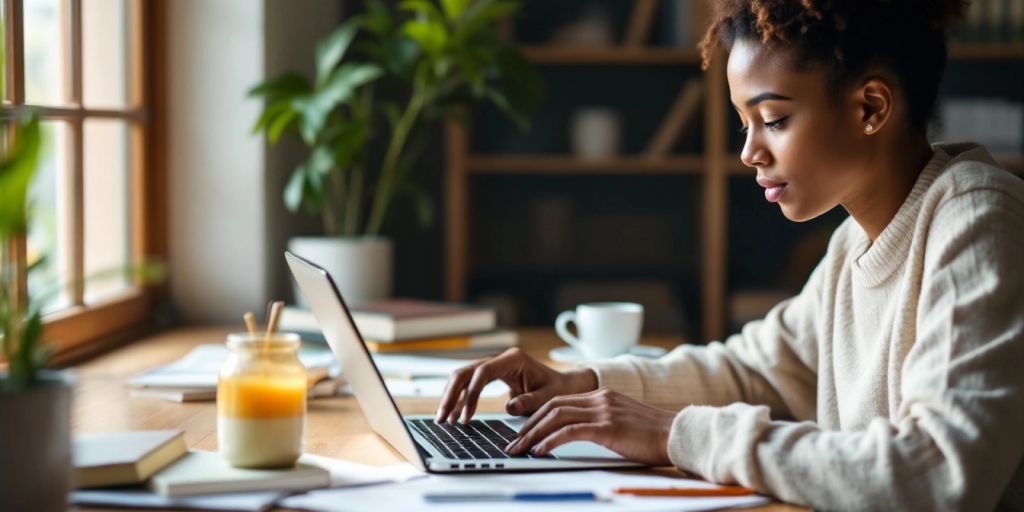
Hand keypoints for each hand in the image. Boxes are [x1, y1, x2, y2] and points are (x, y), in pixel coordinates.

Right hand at [435, 347, 597, 423]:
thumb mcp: (549, 397)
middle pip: (466, 372)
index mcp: (513, 359)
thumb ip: (530, 401)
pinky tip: (454, 416)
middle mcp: (500, 359)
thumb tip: (509, 408)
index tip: (467, 417)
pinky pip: (469, 385)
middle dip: (451, 394)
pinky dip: (460, 400)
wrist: (564, 384)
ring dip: (451, 397)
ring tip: (443, 420)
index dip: (472, 393)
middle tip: (442, 417)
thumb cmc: (558, 389)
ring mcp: (494, 366)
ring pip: (463, 377)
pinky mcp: (491, 375)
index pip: (483, 372)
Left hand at [505, 388, 674, 465]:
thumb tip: (580, 435)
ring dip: (532, 434)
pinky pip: (570, 432)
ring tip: (518, 449)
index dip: (537, 416)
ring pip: (556, 417)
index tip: (523, 432)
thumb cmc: (655, 436)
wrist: (680, 435)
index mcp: (602, 396)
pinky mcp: (607, 427)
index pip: (559, 402)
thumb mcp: (623, 423)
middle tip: (513, 443)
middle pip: (552, 407)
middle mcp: (599, 398)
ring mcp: (603, 411)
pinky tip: (539, 451)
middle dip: (528, 426)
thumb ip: (602, 422)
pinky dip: (550, 441)